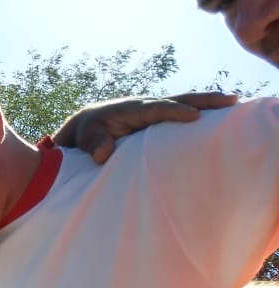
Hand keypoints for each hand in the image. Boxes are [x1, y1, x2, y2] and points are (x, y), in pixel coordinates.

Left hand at [54, 91, 238, 162]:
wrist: (87, 125)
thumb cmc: (86, 131)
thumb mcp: (85, 137)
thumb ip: (93, 144)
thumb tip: (102, 155)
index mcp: (132, 110)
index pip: (156, 109)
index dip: (174, 112)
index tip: (193, 116)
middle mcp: (148, 107)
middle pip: (179, 100)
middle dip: (203, 100)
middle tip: (229, 100)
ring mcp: (156, 112)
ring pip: (185, 104)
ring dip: (208, 104)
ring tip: (234, 104)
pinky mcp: (159, 120)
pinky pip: (182, 113)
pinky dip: (201, 113)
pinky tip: (219, 118)